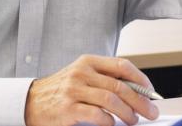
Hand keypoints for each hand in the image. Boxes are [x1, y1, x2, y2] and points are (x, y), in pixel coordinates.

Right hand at [24, 55, 159, 125]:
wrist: (30, 102)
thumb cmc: (61, 91)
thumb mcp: (81, 76)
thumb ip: (104, 79)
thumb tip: (137, 91)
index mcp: (87, 62)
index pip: (121, 65)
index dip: (140, 79)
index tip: (151, 91)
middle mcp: (81, 73)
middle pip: (120, 86)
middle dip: (141, 101)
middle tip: (151, 112)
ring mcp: (73, 91)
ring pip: (111, 100)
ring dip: (128, 113)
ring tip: (133, 121)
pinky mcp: (68, 109)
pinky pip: (97, 115)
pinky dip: (109, 122)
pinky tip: (112, 125)